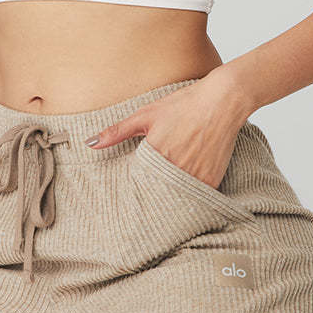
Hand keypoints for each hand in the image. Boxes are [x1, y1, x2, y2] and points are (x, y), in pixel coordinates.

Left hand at [84, 71, 250, 188]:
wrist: (223, 101)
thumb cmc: (183, 105)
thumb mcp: (146, 115)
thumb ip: (117, 132)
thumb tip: (89, 143)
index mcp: (155, 156)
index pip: (135, 185)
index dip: (130, 191)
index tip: (124, 199)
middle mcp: (175, 170)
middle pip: (155, 195)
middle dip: (147, 200)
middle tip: (138, 211)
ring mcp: (195, 177)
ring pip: (175, 199)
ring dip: (166, 200)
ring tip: (159, 204)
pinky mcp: (211, 181)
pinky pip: (195, 197)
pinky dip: (187, 198)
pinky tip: (180, 196)